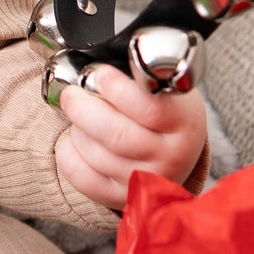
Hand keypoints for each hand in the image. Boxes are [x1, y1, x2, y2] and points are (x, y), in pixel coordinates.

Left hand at [53, 64, 205, 211]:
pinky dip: (68, 156)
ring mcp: (147, 179)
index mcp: (184, 122)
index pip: (149, 109)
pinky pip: (84, 179)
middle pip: (118, 136)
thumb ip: (140, 73)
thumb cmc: (164, 108)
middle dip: (84, 110)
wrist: (177, 148)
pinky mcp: (124, 197)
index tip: (99, 75)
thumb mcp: (164, 85)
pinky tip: (72, 141)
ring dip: (78, 130)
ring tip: (81, 117)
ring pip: (98, 155)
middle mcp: (172, 156)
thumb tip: (101, 56)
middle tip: (72, 94)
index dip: (117, 90)